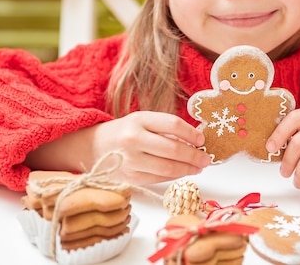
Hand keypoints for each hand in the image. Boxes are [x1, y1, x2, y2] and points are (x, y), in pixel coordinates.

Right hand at [25, 111, 210, 185]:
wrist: (94, 148)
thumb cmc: (124, 132)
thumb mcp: (142, 120)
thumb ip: (165, 127)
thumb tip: (195, 140)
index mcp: (138, 120)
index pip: (172, 124)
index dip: (191, 133)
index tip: (202, 139)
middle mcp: (133, 140)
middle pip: (173, 149)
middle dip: (194, 156)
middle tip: (205, 158)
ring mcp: (131, 161)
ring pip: (167, 168)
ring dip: (187, 169)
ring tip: (198, 167)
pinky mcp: (130, 178)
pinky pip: (159, 179)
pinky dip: (174, 176)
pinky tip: (182, 172)